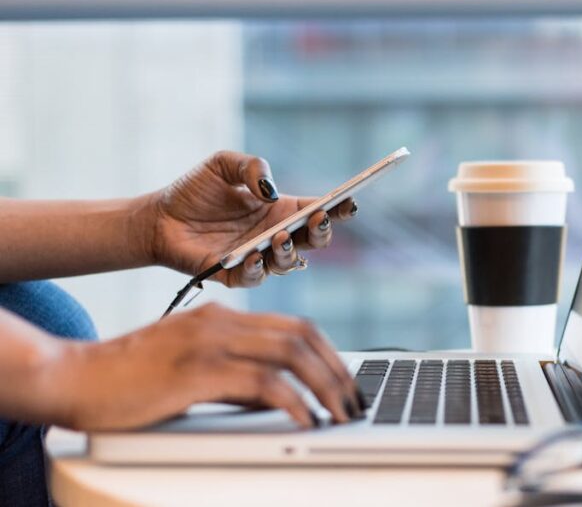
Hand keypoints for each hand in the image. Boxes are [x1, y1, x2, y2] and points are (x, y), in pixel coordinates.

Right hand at [50, 303, 363, 430]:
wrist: (72, 377)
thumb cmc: (128, 380)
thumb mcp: (191, 369)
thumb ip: (235, 376)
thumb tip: (278, 398)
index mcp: (221, 316)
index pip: (295, 326)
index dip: (330, 353)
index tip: (346, 382)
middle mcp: (220, 321)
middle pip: (302, 335)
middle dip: (338, 370)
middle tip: (354, 402)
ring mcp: (209, 342)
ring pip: (291, 354)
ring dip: (325, 386)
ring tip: (340, 414)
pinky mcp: (197, 370)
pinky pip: (262, 383)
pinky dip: (293, 402)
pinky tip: (305, 420)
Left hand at [146, 151, 357, 286]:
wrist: (158, 217)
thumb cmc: (194, 191)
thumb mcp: (223, 164)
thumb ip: (251, 167)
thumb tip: (270, 190)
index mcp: (280, 210)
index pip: (318, 211)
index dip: (338, 208)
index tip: (349, 201)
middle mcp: (275, 236)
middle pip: (313, 241)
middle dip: (322, 232)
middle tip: (318, 219)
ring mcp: (257, 257)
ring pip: (289, 263)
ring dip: (290, 251)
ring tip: (280, 237)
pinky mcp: (234, 275)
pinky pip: (254, 278)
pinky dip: (257, 268)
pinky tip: (253, 255)